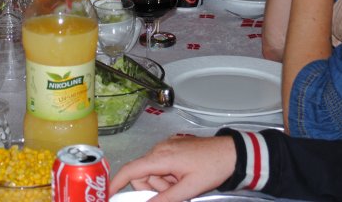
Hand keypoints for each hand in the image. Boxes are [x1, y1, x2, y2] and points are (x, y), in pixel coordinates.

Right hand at [110, 135, 235, 201]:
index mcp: (161, 156)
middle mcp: (159, 148)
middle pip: (143, 174)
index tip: (109, 195)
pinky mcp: (173, 146)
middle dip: (155, 188)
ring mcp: (166, 145)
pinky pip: (162, 164)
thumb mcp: (189, 188)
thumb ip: (166, 198)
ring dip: (164, 182)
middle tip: (175, 191)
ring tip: (183, 183)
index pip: (131, 170)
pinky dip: (168, 174)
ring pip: (153, 171)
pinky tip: (184, 175)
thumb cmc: (211, 168)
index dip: (117, 182)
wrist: (231, 152)